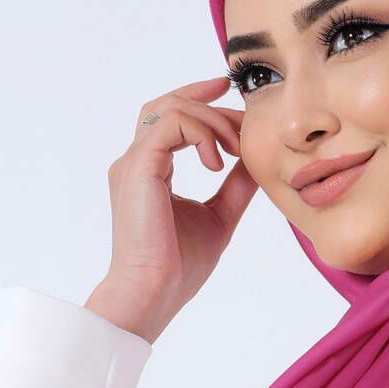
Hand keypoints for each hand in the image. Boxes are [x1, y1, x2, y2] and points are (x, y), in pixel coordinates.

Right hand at [95, 77, 257, 337]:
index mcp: (150, 170)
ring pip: (171, 108)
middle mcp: (137, 161)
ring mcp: (133, 163)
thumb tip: (255, 160)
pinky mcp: (138, 168)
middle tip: (245, 121)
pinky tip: (218, 162)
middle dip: (211, 103)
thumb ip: (235, 186)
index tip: (231, 94)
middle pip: (168, 103)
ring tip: (235, 150)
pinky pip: (171, 125)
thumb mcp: (220, 216)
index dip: (200, 98)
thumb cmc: (179, 266)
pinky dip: (201, 133)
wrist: (154, 292)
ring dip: (212, 120)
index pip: (170, 117)